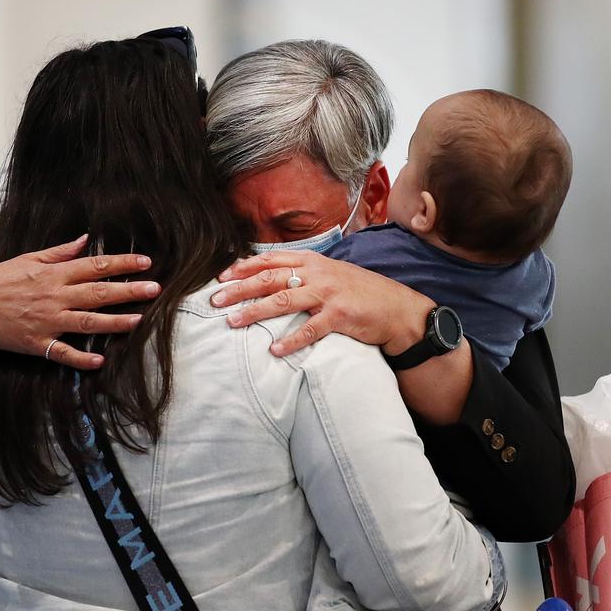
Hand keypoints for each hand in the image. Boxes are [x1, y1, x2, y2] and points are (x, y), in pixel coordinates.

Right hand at [0, 234, 159, 369]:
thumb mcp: (28, 259)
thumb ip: (59, 252)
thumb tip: (86, 240)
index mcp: (54, 274)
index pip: (95, 266)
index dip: (122, 263)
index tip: (146, 262)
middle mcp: (54, 296)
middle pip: (98, 293)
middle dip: (129, 291)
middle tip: (155, 289)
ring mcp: (46, 321)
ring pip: (87, 322)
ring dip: (115, 322)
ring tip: (139, 320)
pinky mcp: (36, 343)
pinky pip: (62, 353)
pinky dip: (81, 359)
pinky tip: (100, 361)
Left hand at [211, 250, 433, 356]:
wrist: (396, 308)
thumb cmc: (361, 292)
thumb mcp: (331, 273)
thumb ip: (304, 273)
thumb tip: (272, 279)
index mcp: (313, 261)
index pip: (270, 260)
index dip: (244, 267)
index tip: (221, 277)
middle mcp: (317, 274)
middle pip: (269, 278)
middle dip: (239, 289)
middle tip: (215, 300)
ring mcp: (328, 294)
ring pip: (283, 300)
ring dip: (255, 312)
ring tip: (233, 322)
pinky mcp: (339, 316)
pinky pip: (310, 329)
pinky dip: (291, 340)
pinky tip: (275, 349)